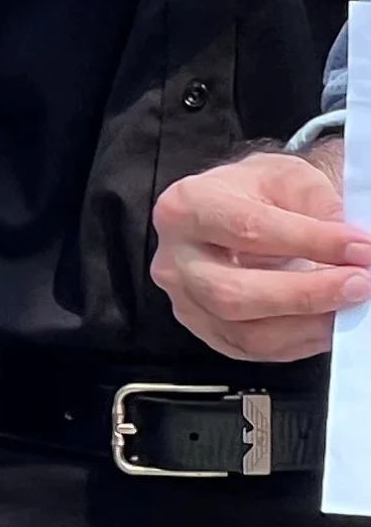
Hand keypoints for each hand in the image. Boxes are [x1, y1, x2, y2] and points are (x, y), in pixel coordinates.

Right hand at [152, 146, 370, 361]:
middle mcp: (175, 259)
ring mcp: (187, 301)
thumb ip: (319, 205)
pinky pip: (256, 349)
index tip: (361, 247)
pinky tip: (330, 320)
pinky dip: (302, 340)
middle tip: (359, 283)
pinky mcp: (209, 331)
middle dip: (306, 293)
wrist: (244, 209)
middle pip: (233, 293)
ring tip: (351, 304)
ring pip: (246, 331)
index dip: (311, 242)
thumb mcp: (291, 178)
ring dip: (309, 323)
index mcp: (187, 207)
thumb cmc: (261, 193)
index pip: (249, 230)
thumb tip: (351, 247)